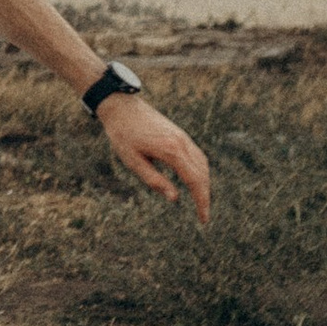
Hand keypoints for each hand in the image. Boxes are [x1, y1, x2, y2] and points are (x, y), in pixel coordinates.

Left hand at [97, 92, 211, 223]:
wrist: (121, 106)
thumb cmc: (123, 134)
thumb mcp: (133, 161)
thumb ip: (154, 180)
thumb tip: (175, 198)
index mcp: (171, 151)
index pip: (194, 181)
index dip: (201, 201)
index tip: (203, 219)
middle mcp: (182, 143)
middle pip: (202, 174)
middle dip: (205, 196)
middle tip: (203, 216)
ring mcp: (183, 137)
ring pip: (203, 164)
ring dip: (204, 184)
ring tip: (200, 202)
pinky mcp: (180, 135)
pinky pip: (197, 155)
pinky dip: (201, 171)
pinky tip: (196, 181)